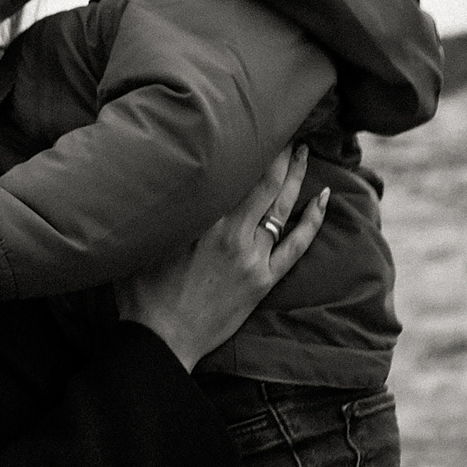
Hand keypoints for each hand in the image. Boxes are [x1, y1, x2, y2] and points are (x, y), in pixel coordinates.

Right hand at [116, 145, 325, 369]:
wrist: (161, 340)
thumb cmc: (142, 294)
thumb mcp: (141, 244)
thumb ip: (158, 213)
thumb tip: (153, 177)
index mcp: (202, 222)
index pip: (234, 174)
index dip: (248, 147)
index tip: (254, 126)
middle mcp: (232, 234)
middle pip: (265, 184)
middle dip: (278, 154)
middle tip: (287, 129)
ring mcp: (253, 258)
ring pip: (283, 208)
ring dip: (296, 177)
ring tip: (304, 152)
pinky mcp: (264, 281)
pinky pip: (297, 245)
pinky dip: (313, 220)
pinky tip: (324, 198)